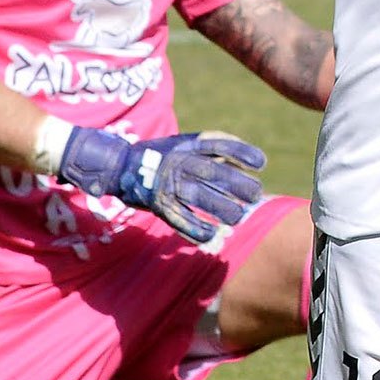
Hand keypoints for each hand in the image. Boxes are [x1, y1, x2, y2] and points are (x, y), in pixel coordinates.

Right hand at [58, 129, 265, 243]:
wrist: (119, 165)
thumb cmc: (162, 154)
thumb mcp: (186, 143)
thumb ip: (212, 149)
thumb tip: (242, 161)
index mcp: (188, 144)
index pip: (220, 145)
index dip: (242, 153)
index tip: (261, 163)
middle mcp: (179, 162)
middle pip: (213, 173)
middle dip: (237, 185)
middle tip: (256, 195)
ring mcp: (167, 183)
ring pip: (199, 197)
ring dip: (221, 209)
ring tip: (239, 217)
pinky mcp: (158, 204)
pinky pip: (179, 218)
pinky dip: (196, 228)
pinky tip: (212, 235)